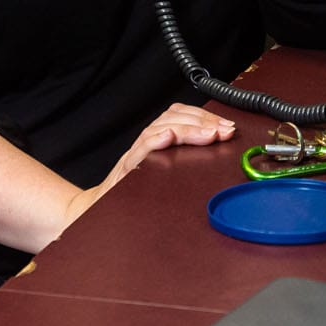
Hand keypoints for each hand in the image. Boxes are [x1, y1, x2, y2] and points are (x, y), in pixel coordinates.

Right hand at [94, 102, 236, 200]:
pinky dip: (155, 141)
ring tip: (209, 133)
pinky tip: (169, 137)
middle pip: (173, 118)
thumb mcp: (162, 173)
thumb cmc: (134, 194)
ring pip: (159, 129)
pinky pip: (140, 150)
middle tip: (224, 129)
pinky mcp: (126, 170)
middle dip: (203, 121)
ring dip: (187, 128)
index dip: (205, 116)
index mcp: (157, 142)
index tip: (227, 125)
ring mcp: (135, 155)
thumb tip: (217, 147)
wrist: (98, 211)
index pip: (180, 115)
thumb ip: (183, 158)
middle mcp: (146, 144)